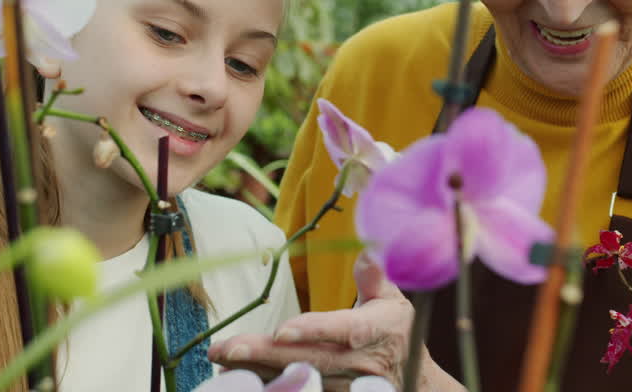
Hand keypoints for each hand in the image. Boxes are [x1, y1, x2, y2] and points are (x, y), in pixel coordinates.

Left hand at [207, 255, 463, 391]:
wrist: (410, 374)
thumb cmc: (392, 327)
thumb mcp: (391, 298)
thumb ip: (376, 277)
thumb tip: (368, 253)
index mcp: (375, 330)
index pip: (344, 331)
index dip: (313, 331)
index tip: (281, 330)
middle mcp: (359, 363)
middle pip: (308, 360)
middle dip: (264, 355)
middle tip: (226, 348)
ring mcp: (344, 385)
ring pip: (296, 379)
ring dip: (255, 370)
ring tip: (221, 357)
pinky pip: (293, 390)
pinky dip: (263, 382)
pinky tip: (235, 373)